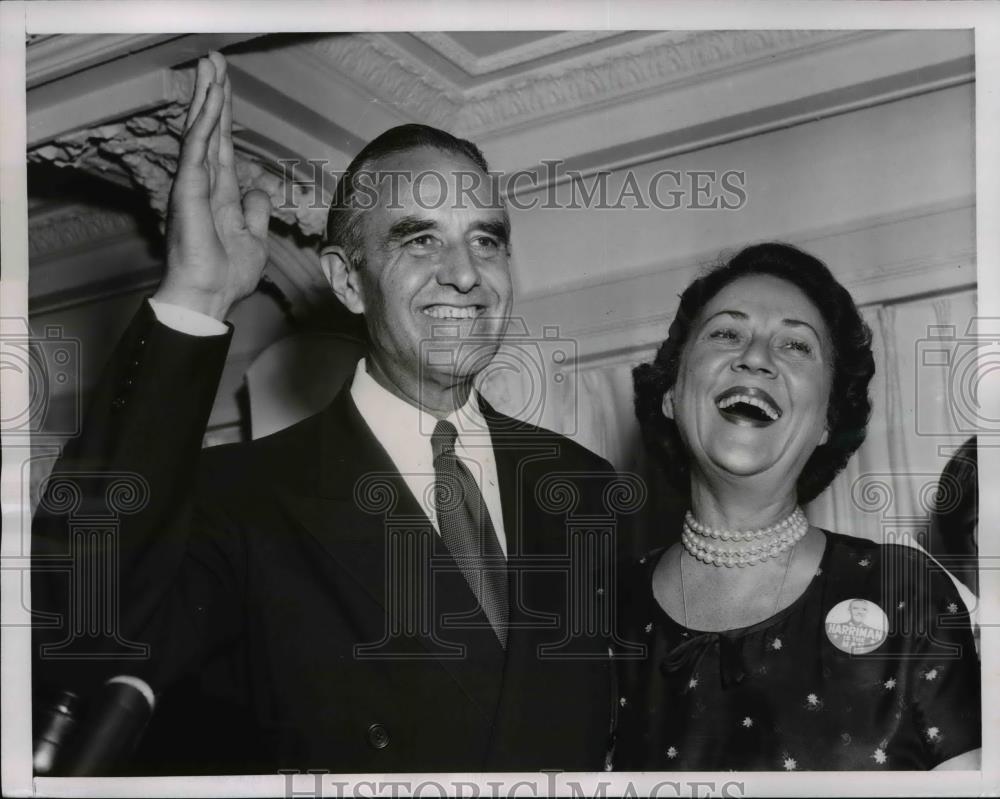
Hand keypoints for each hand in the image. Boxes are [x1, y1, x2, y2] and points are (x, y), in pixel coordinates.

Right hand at [155, 53, 270, 320]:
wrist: (209, 296)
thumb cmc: (227, 275)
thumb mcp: (254, 240)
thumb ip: (254, 212)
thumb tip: (257, 190)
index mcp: (220, 194)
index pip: (223, 146)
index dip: (225, 118)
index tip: (225, 88)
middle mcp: (204, 183)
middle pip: (209, 130)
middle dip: (213, 95)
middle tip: (214, 60)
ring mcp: (194, 184)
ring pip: (201, 131)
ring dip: (207, 98)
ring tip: (211, 66)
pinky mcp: (189, 189)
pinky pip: (198, 148)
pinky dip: (205, 123)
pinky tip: (211, 100)